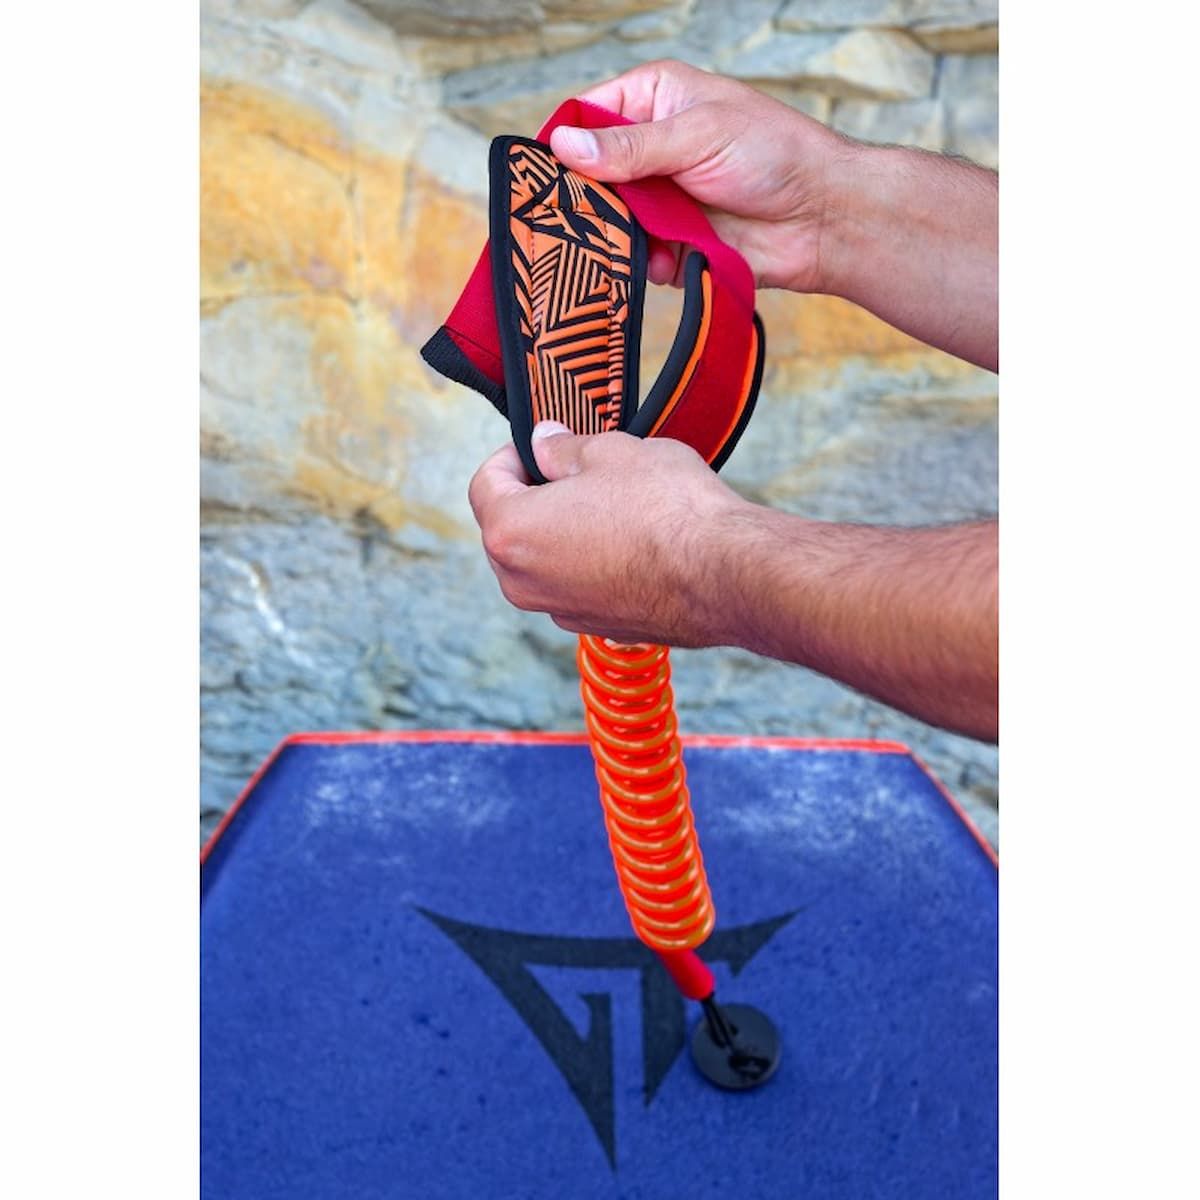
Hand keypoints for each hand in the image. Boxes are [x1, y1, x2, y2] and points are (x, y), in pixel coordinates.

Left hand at [467, 422, 745, 645]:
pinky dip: (589, 563)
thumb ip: (564, 449)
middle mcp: (524, 583)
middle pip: (507, 529)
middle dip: (532, 496)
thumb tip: (545, 443)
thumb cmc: (668, 509)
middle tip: (574, 470)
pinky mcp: (598, 627)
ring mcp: (561, 611)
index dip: (509, 455)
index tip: (539, 445)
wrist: (726, 573)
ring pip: (542, 562)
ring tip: (609, 504)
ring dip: (561, 533)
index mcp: (512, 533)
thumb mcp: (612, 452)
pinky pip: (576, 586)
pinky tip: (630, 541)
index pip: (484, 485)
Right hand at [549, 59, 851, 293]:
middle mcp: (650, 148)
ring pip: (611, 222)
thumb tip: (564, 148)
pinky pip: (638, 256)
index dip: (565, 146)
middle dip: (593, 200)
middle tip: (596, 216)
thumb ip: (630, 147)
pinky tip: (670, 259)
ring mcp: (660, 198)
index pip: (584, 116)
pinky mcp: (672, 242)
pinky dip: (648, 262)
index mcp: (652, 100)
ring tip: (643, 239)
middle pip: (590, 177)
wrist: (821, 218)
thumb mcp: (697, 135)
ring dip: (622, 235)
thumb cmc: (774, 155)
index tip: (553, 176)